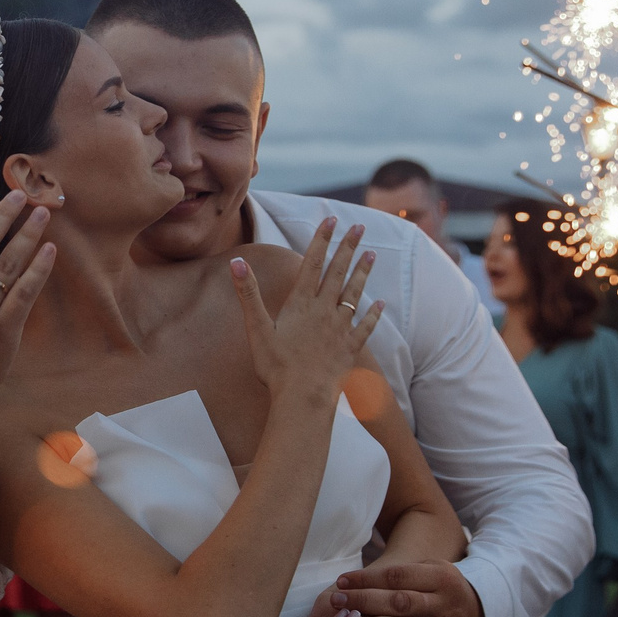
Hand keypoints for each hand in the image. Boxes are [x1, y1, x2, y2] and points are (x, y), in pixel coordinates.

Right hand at [231, 220, 382, 407]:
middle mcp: (324, 310)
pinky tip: (381, 304)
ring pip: (354, 294)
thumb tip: (236, 263)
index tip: (332, 220)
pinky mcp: (350, 348)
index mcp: (301, 303)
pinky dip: (374, 314)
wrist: (304, 396)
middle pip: (337, 272)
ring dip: (362, 273)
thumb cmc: (276, 365)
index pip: (313, 263)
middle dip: (348, 248)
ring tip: (372, 254)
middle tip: (359, 227)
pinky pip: (365, 326)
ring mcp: (340, 328)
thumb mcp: (257, 328)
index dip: (322, 240)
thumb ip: (249, 294)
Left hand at [319, 559, 486, 616]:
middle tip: (336, 601)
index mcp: (442, 578)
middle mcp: (447, 606)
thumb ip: (400, 571)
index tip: (341, 581)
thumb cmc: (441, 588)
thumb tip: (355, 579)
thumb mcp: (430, 569)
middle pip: (401, 602)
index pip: (398, 577)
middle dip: (365, 600)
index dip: (367, 579)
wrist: (479, 613)